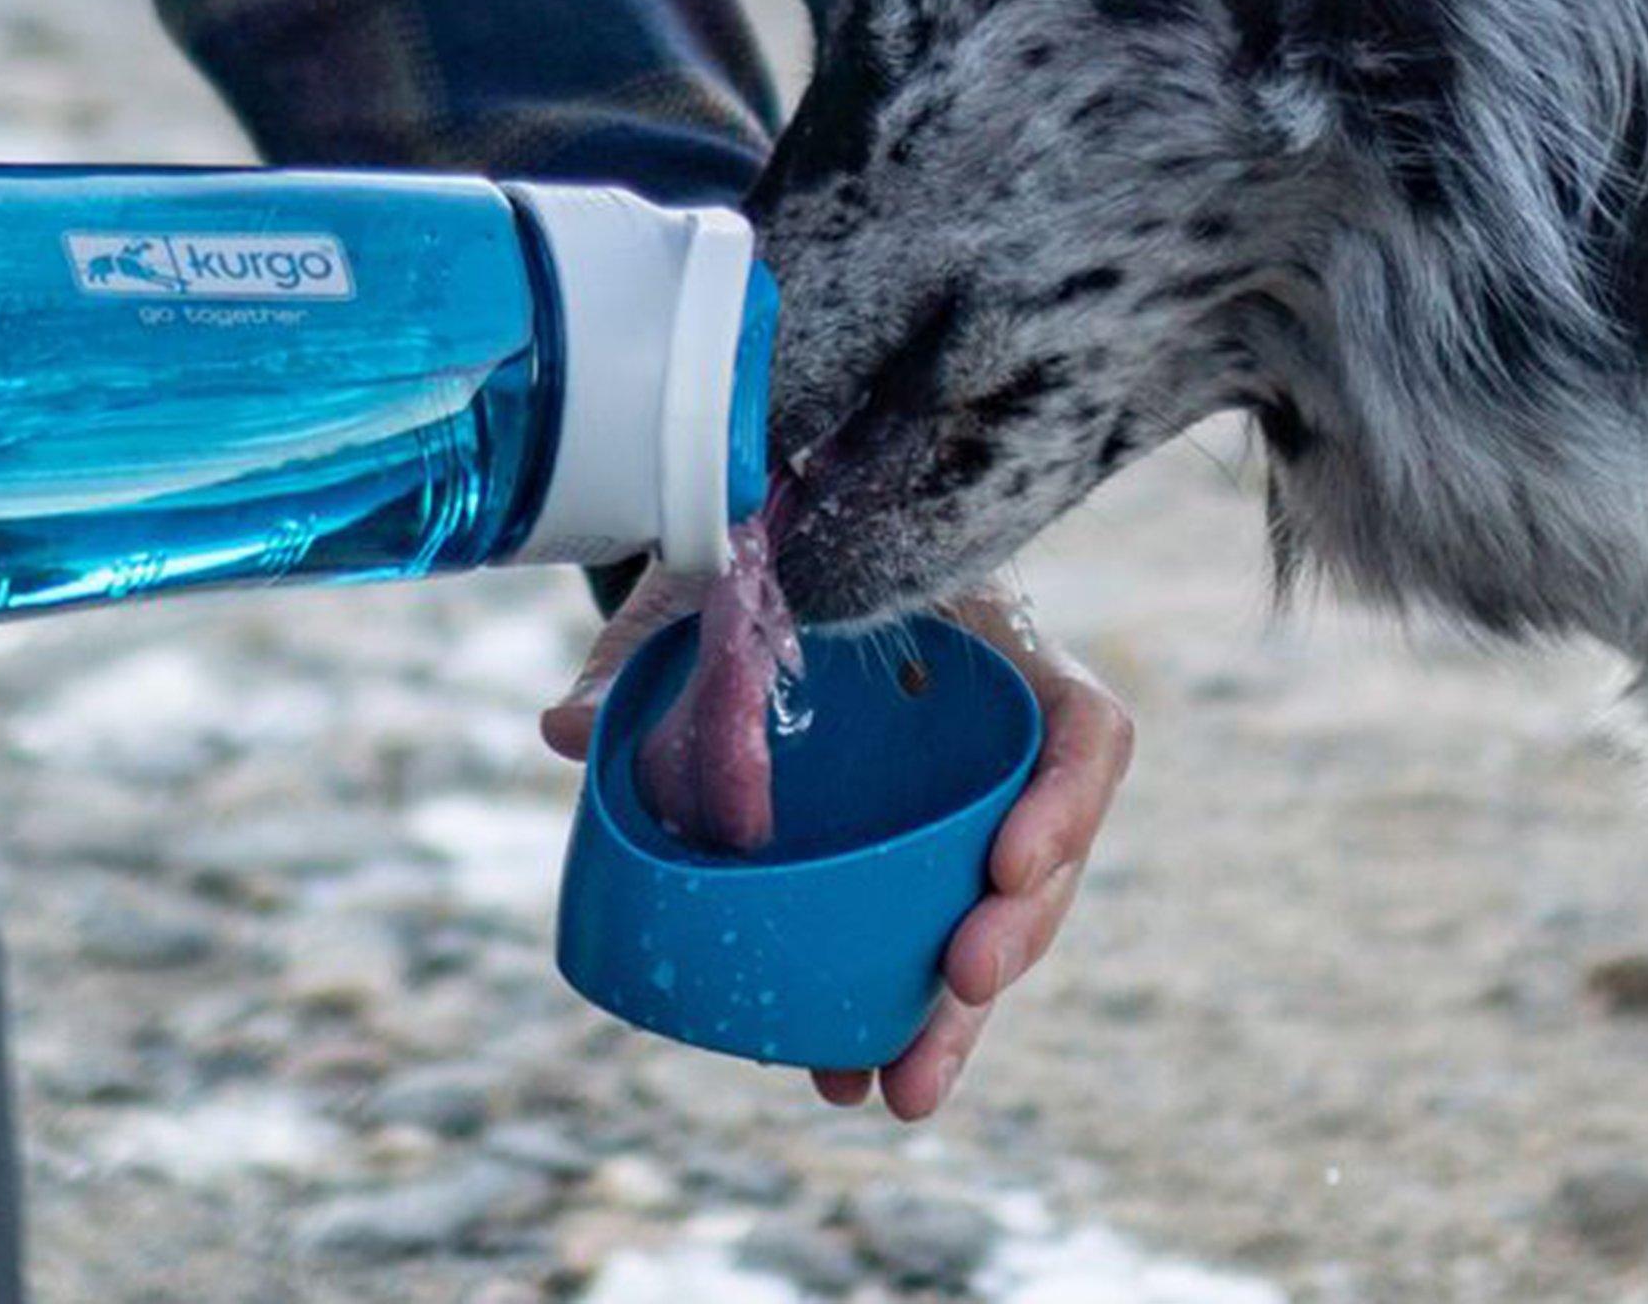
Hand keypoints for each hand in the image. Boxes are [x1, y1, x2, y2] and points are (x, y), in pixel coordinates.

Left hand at [543, 559, 1137, 1120]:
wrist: (759, 558)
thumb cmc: (759, 554)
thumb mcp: (710, 579)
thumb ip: (642, 644)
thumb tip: (566, 730)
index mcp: (991, 644)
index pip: (1082, 727)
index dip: (1066, 801)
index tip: (1005, 862)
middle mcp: (996, 737)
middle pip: (1047, 852)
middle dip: (1015, 935)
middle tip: (959, 985)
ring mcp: (962, 811)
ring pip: (994, 924)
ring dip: (958, 1017)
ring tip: (901, 1092)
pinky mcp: (914, 867)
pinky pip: (926, 946)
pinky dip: (894, 1016)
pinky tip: (846, 1078)